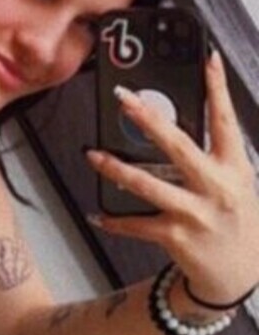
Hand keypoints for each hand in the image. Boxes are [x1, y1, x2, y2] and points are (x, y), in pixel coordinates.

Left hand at [87, 50, 258, 305]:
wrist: (242, 276)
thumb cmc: (237, 222)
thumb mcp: (237, 183)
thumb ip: (214, 157)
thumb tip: (175, 128)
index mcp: (234, 168)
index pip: (226, 120)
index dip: (217, 88)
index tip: (207, 58)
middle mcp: (216, 187)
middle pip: (178, 145)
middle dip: (148, 119)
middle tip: (124, 98)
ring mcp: (196, 213)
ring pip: (147, 184)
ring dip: (115, 168)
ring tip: (92, 154)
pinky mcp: (176, 237)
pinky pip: (136, 225)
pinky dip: (114, 220)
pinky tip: (97, 214)